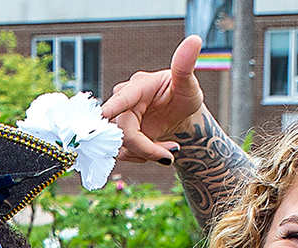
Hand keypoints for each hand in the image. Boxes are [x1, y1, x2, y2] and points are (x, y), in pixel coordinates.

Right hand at [101, 34, 207, 163]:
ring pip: (121, 145)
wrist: (181, 117)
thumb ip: (185, 66)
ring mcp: (120, 119)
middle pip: (122, 130)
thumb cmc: (185, 97)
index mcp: (138, 86)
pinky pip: (123, 153)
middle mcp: (124, 102)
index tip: (102, 117)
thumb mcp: (188, 85)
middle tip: (169, 155)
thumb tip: (195, 39)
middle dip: (146, 147)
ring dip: (147, 153)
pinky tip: (158, 150)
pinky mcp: (119, 135)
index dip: (111, 109)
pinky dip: (143, 157)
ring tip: (170, 148)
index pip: (122, 98)